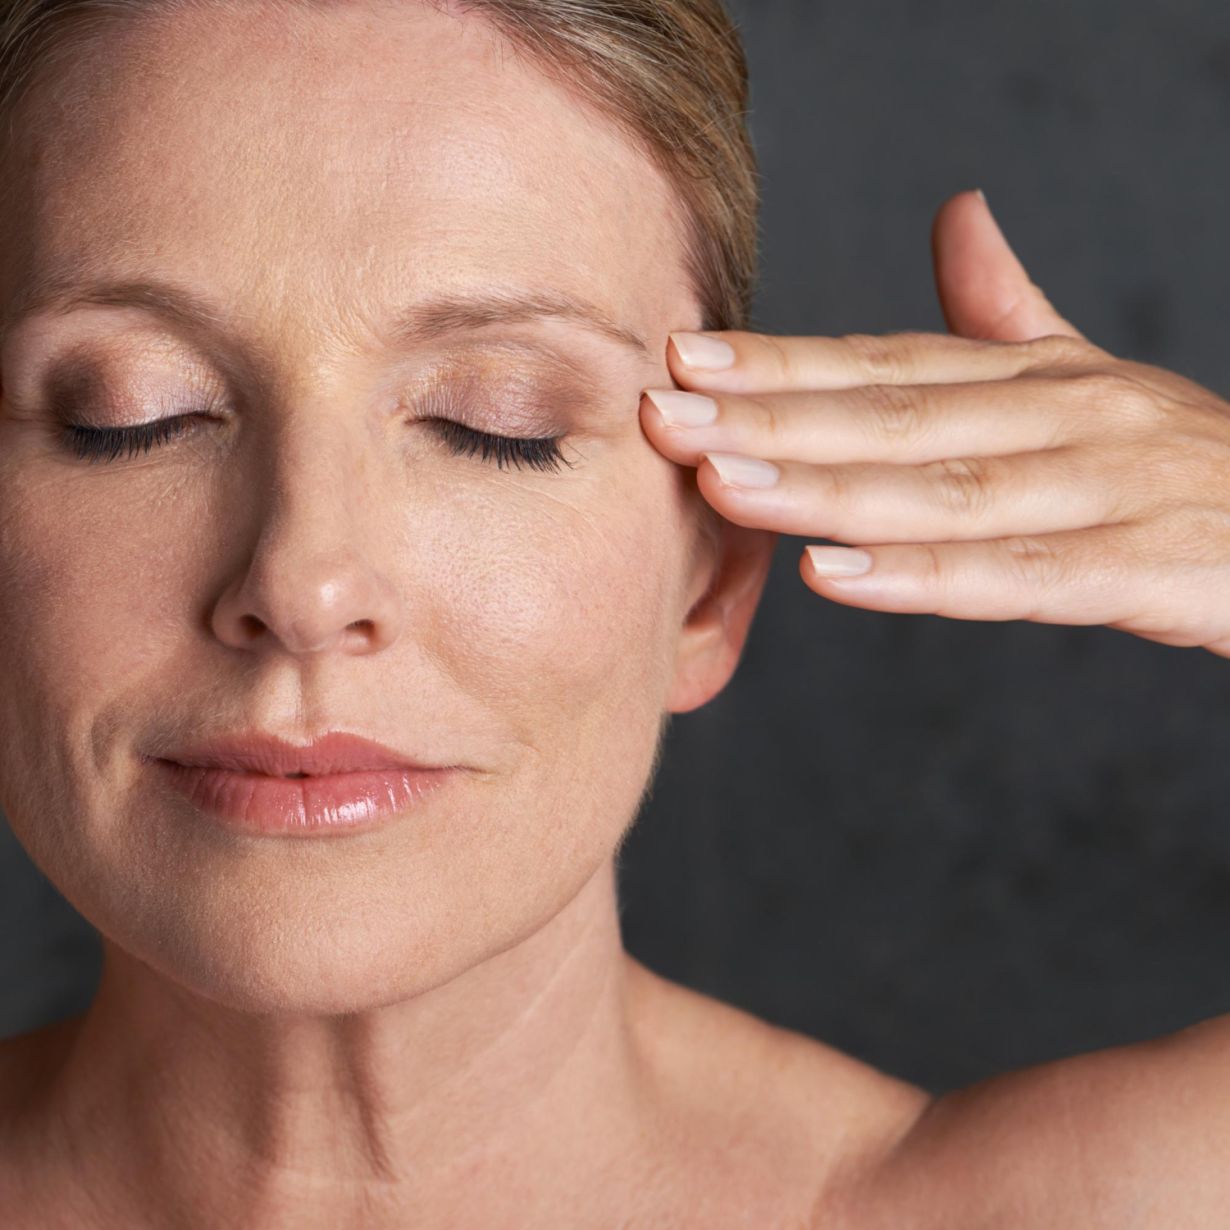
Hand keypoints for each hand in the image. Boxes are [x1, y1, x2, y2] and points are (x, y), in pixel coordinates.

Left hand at [641, 190, 1229, 658]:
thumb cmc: (1177, 459)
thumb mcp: (1090, 376)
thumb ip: (1009, 316)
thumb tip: (958, 214)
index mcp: (1035, 376)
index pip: (886, 365)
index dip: (783, 363)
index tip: (684, 359)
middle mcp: (1064, 416)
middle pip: (893, 419)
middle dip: (771, 420)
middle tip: (664, 415)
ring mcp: (1105, 487)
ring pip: (941, 490)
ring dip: (822, 490)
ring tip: (720, 486)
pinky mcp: (1146, 566)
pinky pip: (1019, 574)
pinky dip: (923, 576)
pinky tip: (832, 575)